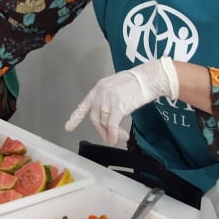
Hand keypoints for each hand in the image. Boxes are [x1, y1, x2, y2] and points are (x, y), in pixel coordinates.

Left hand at [64, 57, 178, 144]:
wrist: (149, 78)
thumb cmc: (137, 83)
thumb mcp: (116, 87)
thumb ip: (108, 99)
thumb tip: (108, 119)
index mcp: (98, 88)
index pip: (84, 105)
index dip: (76, 118)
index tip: (69, 127)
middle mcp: (101, 93)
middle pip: (95, 117)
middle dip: (101, 130)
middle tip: (109, 137)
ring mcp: (109, 99)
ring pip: (104, 122)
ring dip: (111, 134)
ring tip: (120, 137)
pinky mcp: (119, 106)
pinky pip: (112, 125)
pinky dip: (114, 135)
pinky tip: (117, 139)